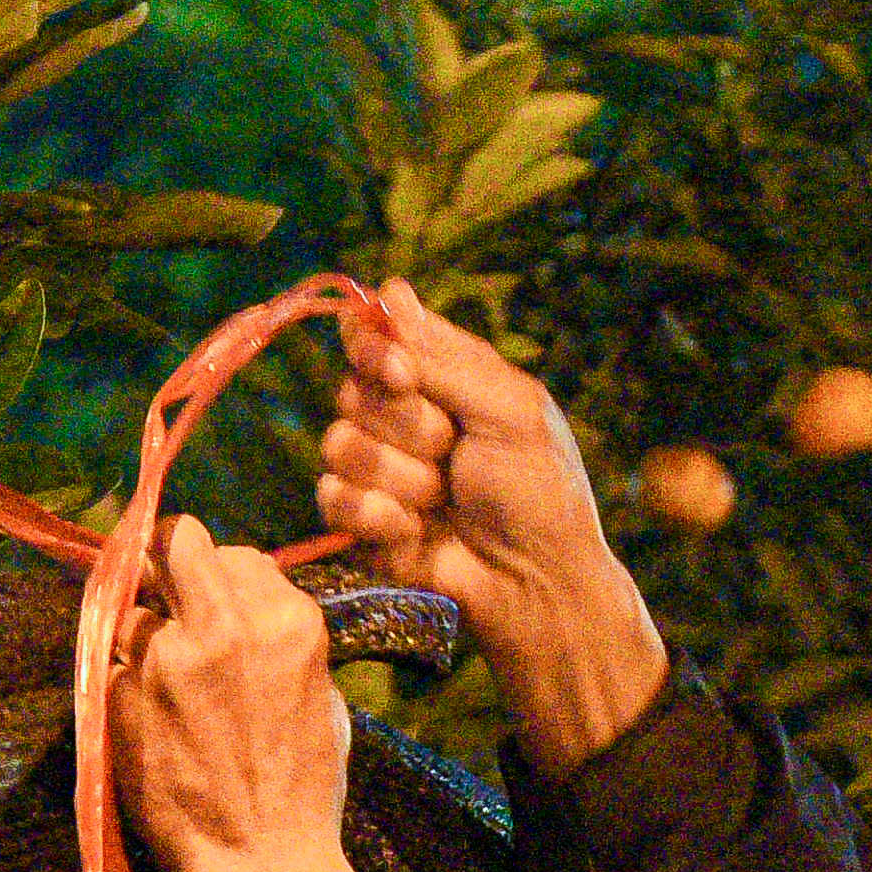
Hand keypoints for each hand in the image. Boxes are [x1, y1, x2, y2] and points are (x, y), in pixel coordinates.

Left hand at [109, 514, 362, 871]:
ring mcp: (164, 659)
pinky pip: (111, 666)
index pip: (236, 552)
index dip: (219, 574)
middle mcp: (223, 625)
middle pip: (174, 543)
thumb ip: (275, 635)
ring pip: (131, 608)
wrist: (262, 863)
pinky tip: (148, 724)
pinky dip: (123, 686)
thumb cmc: (303, 788)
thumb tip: (236, 602)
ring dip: (140, 635)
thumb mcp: (319, 693)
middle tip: (161, 590)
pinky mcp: (119, 695)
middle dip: (165, 561)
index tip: (210, 599)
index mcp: (286, 621)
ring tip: (160, 681)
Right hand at [317, 278, 668, 768]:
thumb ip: (445, 355)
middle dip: (408, 426)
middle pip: (352, 388)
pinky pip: (333, 498)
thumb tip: (390, 289)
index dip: (372, 347)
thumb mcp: (509, 409)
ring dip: (402, 477)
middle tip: (454, 452)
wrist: (532, 581)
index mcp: (438, 376)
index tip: (402, 373)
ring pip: (339, 444)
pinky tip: (417, 533)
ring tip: (445, 498)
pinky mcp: (358, 520)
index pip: (372, 334)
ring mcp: (376, 467)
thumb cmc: (538, 492)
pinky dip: (381, 517)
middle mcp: (399, 414)